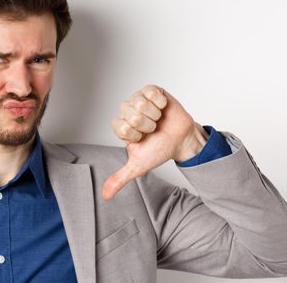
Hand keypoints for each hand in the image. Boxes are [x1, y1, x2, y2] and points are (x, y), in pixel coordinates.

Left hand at [102, 84, 207, 200]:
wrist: (181, 140)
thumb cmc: (159, 150)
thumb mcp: (138, 166)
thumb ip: (120, 178)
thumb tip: (105, 196)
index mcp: (120, 126)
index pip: (121, 127)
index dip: (136, 135)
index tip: (143, 139)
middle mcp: (126, 111)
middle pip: (132, 115)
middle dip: (148, 126)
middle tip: (153, 130)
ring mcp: (138, 99)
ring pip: (141, 103)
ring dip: (155, 115)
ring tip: (158, 120)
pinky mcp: (151, 90)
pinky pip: (152, 93)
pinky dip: (161, 103)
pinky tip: (162, 109)